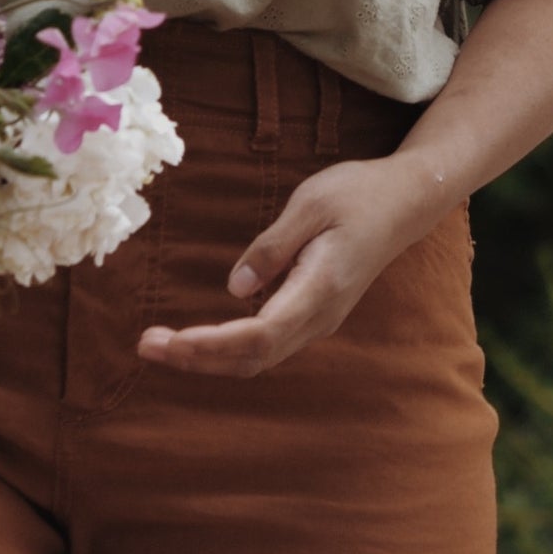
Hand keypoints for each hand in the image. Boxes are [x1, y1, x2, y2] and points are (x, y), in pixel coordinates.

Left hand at [136, 149, 452, 377]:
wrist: (406, 203)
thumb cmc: (357, 195)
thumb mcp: (310, 205)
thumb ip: (272, 247)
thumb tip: (234, 288)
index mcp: (319, 289)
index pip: (258, 334)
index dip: (212, 344)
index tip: (171, 340)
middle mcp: (319, 317)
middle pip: (252, 357)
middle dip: (197, 358)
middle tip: (146, 345)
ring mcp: (318, 320)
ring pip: (258, 358)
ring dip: (208, 358)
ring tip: (161, 346)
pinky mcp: (312, 314)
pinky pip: (266, 345)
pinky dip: (228, 349)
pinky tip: (198, 341)